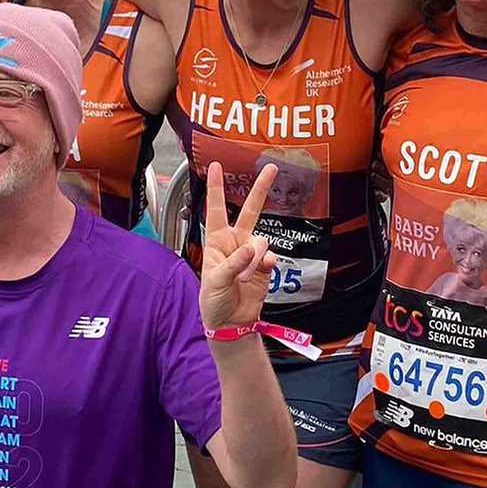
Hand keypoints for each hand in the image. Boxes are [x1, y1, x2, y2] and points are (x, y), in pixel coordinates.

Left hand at [198, 162, 277, 329]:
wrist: (231, 322)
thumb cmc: (214, 299)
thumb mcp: (215, 280)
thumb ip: (234, 262)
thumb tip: (252, 248)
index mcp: (217, 240)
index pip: (216, 209)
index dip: (217, 187)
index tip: (216, 166)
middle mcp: (236, 241)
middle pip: (250, 210)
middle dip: (261, 189)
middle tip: (272, 168)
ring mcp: (252, 253)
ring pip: (260, 241)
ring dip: (253, 259)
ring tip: (243, 277)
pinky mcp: (265, 266)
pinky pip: (270, 257)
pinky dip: (266, 264)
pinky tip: (261, 272)